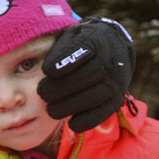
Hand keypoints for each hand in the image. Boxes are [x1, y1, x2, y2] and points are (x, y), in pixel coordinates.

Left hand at [38, 17, 135, 132]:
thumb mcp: (70, 36)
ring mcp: (115, 82)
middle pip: (84, 77)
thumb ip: (59, 48)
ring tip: (50, 109)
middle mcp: (109, 61)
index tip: (47, 71)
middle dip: (59, 88)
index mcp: (96, 40)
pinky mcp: (116, 100)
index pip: (81, 50)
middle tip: (42, 92)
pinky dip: (85, 120)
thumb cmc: (81, 44)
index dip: (63, 62)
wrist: (114, 49)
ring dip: (67, 106)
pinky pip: (101, 113)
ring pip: (91, 97)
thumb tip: (47, 71)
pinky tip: (71, 122)